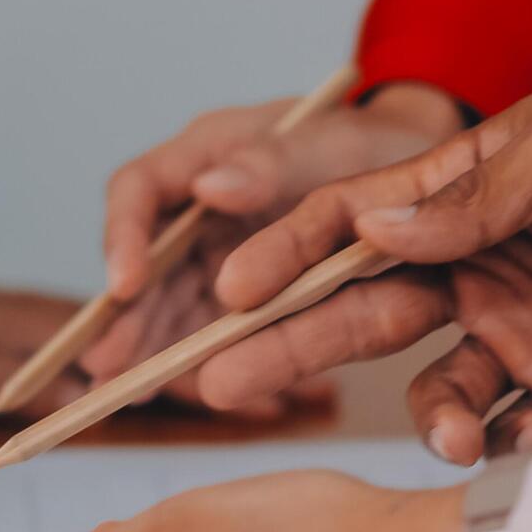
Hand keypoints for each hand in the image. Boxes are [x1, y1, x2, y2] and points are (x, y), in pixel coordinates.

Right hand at [82, 82, 466, 407]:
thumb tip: (207, 185)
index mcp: (210, 151)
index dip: (123, 235)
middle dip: (127, 312)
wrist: (422, 171)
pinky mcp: (249, 291)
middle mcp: (202, 204)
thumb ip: (272, 163)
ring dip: (153, 344)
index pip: (140, 186)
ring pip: (172, 301)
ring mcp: (222, 250)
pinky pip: (212, 326)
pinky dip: (201, 356)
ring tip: (137, 389)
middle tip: (109, 364)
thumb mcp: (331, 143)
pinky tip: (190, 388)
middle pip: (146, 257)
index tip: (126, 285)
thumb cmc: (372, 142)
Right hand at [197, 62, 531, 458]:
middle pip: (363, 314)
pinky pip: (516, 441)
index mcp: (468, 201)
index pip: (355, 228)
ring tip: (443, 431)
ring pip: (435, 390)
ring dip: (424, 413)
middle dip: (290, 346)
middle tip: (221, 381)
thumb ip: (478, 192)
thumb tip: (375, 224)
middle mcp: (483, 274)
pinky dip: (511, 452)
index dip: (289, 257)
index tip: (235, 288)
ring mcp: (529, 342)